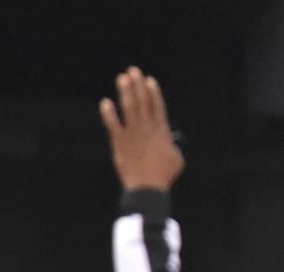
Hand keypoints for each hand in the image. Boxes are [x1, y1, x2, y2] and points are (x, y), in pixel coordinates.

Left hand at [99, 67, 184, 191]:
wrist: (147, 187)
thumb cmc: (164, 175)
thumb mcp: (177, 160)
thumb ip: (174, 146)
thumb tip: (171, 140)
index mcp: (162, 131)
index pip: (157, 106)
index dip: (153, 92)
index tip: (149, 80)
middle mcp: (147, 129)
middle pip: (142, 102)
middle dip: (138, 85)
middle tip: (133, 71)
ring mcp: (132, 134)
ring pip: (129, 108)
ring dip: (125, 91)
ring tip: (122, 78)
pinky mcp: (119, 141)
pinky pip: (113, 124)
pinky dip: (109, 113)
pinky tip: (106, 102)